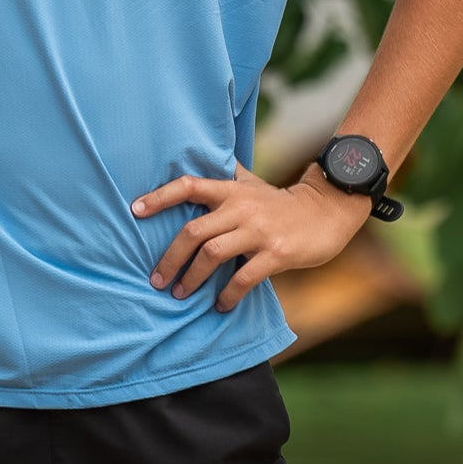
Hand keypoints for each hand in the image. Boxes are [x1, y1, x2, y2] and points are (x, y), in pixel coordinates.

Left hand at [130, 161, 370, 312]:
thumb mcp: (252, 183)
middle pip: (193, 231)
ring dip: (191, 278)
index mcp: (230, 190)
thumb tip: (200, 158)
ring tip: (180, 294)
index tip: (135, 210)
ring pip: (212, 254)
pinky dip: (227, 294)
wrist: (326, 212)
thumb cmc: (280, 201)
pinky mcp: (276, 254)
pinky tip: (219, 305)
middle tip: (156, 279)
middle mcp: (240, 208)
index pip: (188, 186)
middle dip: (170, 258)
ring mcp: (258, 231)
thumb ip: (226, 176)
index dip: (160, 197)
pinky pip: (243, 277)